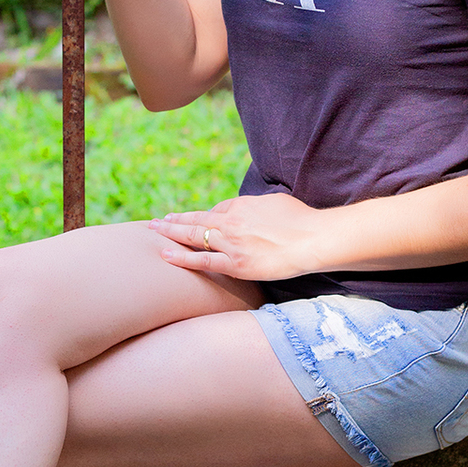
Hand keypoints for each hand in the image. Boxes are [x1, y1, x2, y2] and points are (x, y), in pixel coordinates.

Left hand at [149, 193, 322, 283]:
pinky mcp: (236, 264)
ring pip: (194, 236)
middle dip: (174, 220)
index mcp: (242, 205)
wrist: (313, 239)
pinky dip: (181, 257)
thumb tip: (252, 212)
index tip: (192, 219)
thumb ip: (258, 207)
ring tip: (155, 231)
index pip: (217, 209)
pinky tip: (165, 254)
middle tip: (157, 221)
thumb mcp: (276, 202)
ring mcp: (232, 243)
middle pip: (197, 219)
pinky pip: (202, 260)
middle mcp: (232, 222)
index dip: (205, 216)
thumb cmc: (302, 220)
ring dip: (171, 233)